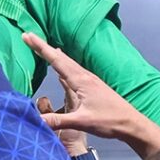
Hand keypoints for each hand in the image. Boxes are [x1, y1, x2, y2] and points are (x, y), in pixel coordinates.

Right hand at [23, 33, 159, 158]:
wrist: (132, 124)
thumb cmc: (110, 121)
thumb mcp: (82, 122)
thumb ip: (59, 121)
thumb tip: (36, 119)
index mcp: (81, 81)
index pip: (56, 60)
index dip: (40, 48)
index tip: (27, 36)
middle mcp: (85, 76)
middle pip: (60, 57)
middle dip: (43, 47)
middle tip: (28, 36)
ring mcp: (90, 80)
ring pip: (67, 62)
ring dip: (53, 54)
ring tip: (42, 47)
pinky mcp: (93, 86)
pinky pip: (73, 70)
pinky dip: (63, 64)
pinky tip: (62, 67)